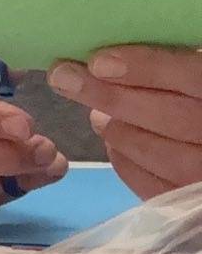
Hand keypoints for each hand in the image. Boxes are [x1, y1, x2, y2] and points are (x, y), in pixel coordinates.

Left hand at [48, 46, 201, 197]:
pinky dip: (124, 160)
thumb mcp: (191, 67)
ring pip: (156, 152)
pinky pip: (152, 184)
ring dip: (115, 129)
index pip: (193, 77)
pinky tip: (115, 142)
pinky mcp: (190, 200)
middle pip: (171, 118)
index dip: (148, 69)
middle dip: (111, 97)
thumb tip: (107, 53)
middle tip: (64, 77)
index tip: (98, 62)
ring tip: (97, 114)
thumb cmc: (192, 96)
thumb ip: (169, 60)